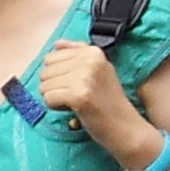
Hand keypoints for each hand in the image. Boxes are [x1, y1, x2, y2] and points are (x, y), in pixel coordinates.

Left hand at [33, 39, 160, 163]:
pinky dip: (57, 107)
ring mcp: (85, 76)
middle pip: (45, 72)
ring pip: (44, 86)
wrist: (125, 127)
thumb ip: (76, 54)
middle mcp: (90, 59)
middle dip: (56, 87)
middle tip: (79, 95)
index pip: (50, 58)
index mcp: (93, 51)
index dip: (59, 75)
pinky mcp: (79, 94)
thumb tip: (56, 44)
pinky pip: (48, 98)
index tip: (80, 84)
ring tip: (78, 102)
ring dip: (56, 98)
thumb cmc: (107, 100)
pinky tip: (75, 109)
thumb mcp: (97, 70)